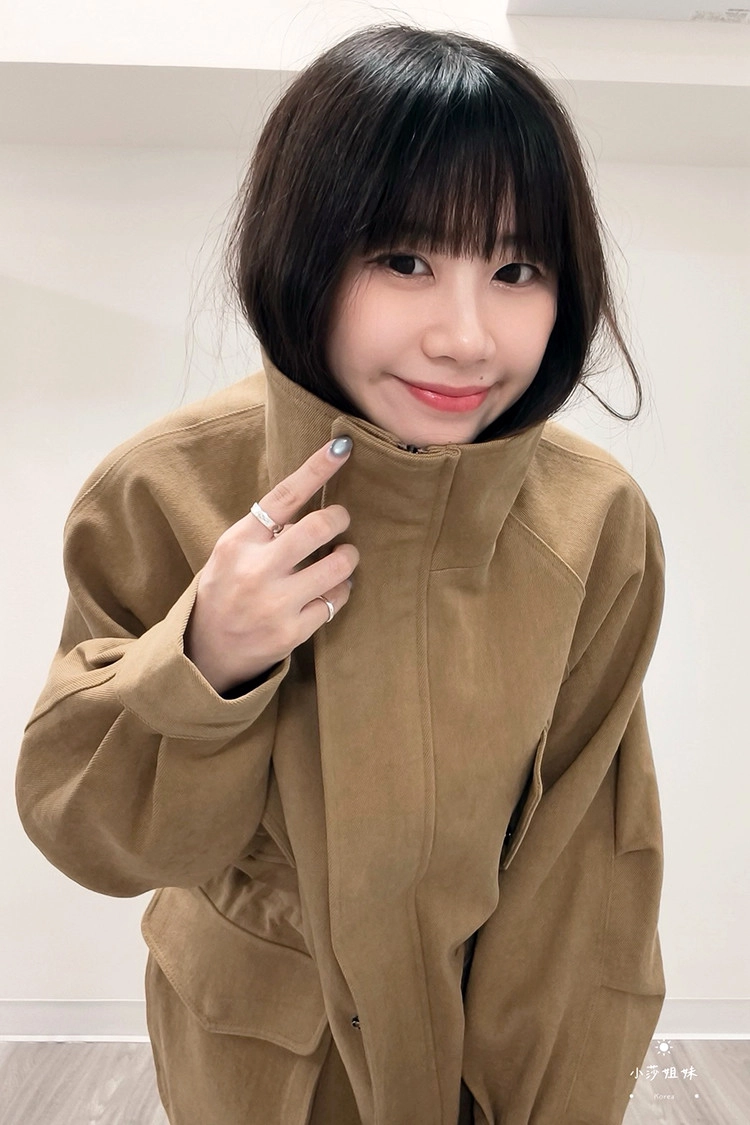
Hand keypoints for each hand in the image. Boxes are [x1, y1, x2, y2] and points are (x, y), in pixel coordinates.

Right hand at [183, 437, 358, 693]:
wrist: (205, 652)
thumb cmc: (224, 591)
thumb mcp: (231, 552)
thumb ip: (264, 530)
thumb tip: (312, 500)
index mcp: (238, 543)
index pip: (284, 497)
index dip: (317, 469)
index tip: (342, 448)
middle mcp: (255, 571)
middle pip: (318, 528)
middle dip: (339, 518)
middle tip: (342, 520)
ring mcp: (274, 604)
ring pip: (337, 566)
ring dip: (348, 557)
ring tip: (342, 558)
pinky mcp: (291, 633)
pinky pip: (335, 600)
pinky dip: (341, 590)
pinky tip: (332, 589)